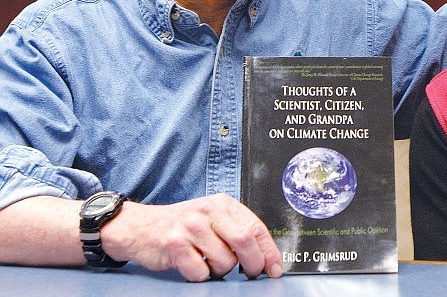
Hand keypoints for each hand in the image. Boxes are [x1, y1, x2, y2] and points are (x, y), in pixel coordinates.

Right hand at [101, 193, 282, 281]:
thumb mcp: (211, 219)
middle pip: (244, 241)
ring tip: (209, 262)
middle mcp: (208, 211)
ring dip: (221, 270)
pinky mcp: (175, 244)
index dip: (269, 251)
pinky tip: (193, 265)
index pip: (256, 227)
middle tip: (250, 273)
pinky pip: (200, 272)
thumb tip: (265, 257)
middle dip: (253, 263)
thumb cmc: (181, 225)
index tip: (275, 268)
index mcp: (222, 204)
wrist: (140, 227)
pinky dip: (201, 275)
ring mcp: (190, 226)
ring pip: (224, 260)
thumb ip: (236, 231)